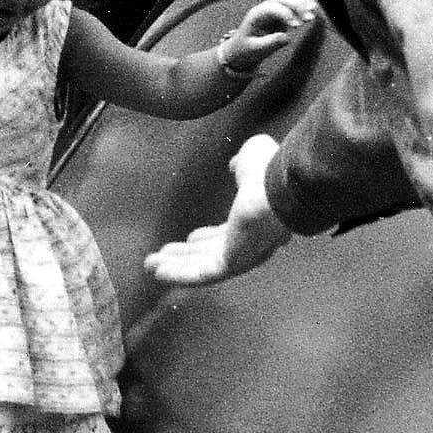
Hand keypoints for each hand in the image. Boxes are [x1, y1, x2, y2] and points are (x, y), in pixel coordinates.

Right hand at [145, 134, 289, 290]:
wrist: (281, 187)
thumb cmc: (270, 171)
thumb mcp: (252, 158)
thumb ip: (241, 163)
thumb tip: (236, 164)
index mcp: (256, 219)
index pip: (228, 236)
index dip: (207, 239)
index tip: (190, 238)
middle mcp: (251, 242)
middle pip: (212, 255)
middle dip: (186, 256)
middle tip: (163, 256)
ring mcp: (242, 255)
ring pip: (203, 267)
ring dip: (176, 268)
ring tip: (150, 266)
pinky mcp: (233, 263)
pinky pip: (203, 274)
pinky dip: (179, 274)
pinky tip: (158, 272)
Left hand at [221, 0, 318, 77]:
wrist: (241, 48)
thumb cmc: (246, 49)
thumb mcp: (255, 50)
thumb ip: (270, 43)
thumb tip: (287, 37)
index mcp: (256, 15)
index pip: (272, 8)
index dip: (286, 14)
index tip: (297, 26)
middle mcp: (265, 7)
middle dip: (297, 6)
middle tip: (310, 17)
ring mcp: (274, 7)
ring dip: (303, 2)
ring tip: (314, 11)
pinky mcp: (282, 11)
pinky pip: (294, 2)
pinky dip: (304, 3)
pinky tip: (314, 8)